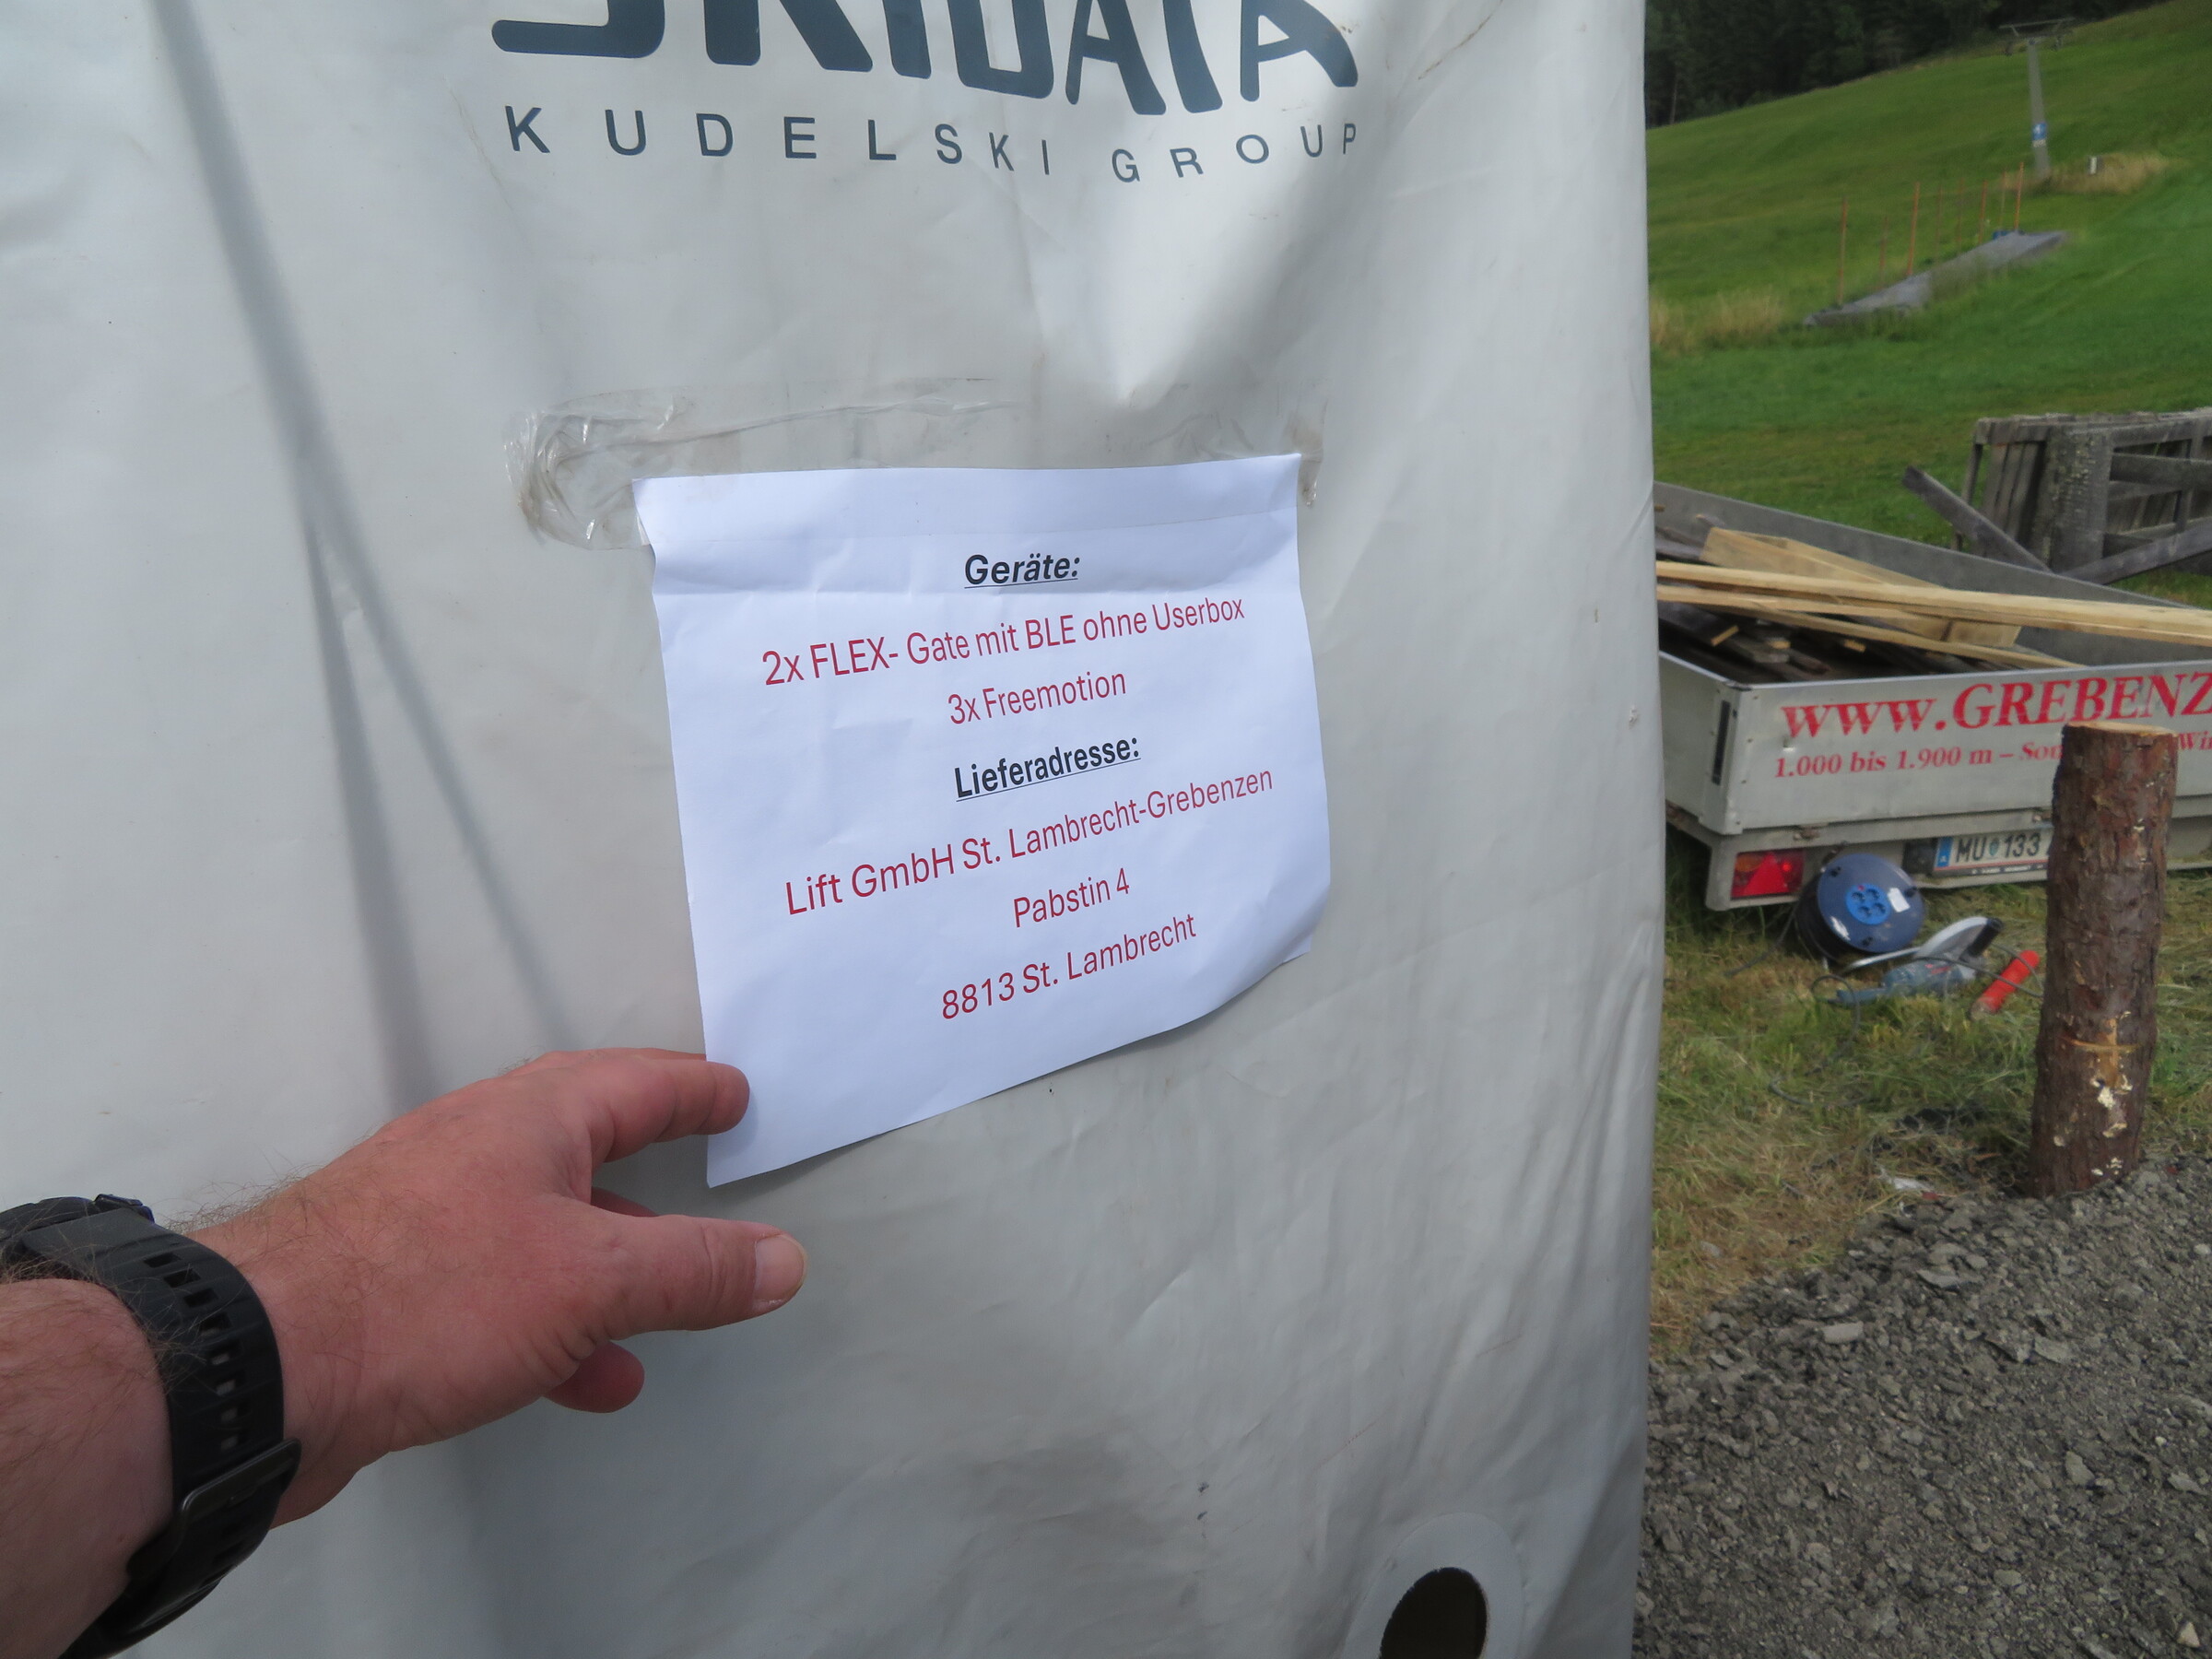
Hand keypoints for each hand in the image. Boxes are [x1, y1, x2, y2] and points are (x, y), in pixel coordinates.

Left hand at [196, 1048, 803, 1520]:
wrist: (263, 1370)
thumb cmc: (428, 1293)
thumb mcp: (592, 1278)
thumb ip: (694, 1270)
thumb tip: (782, 1259)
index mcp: (529, 1118)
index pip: (636, 1082)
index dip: (694, 1088)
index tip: (738, 1090)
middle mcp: (478, 1151)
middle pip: (586, 1145)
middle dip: (650, 1162)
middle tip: (704, 1157)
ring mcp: (431, 1220)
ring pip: (547, 1229)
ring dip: (610, 1270)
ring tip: (663, 1315)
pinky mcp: (399, 1292)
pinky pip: (504, 1295)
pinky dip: (558, 1328)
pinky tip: (589, 1376)